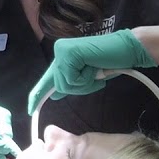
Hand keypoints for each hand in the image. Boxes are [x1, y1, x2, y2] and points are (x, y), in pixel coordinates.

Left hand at [28, 29, 156, 112]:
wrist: (127, 49)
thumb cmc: (110, 62)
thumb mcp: (87, 77)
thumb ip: (70, 82)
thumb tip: (54, 95)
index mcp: (61, 57)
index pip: (46, 79)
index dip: (37, 95)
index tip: (31, 109)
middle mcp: (59, 51)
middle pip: (59, 86)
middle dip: (79, 87)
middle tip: (94, 74)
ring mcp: (62, 51)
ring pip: (65, 85)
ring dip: (84, 83)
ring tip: (95, 69)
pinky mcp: (69, 53)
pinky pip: (73, 80)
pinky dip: (87, 79)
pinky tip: (95, 66)